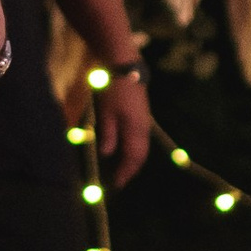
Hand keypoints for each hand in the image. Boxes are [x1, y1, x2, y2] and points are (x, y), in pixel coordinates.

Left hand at [94, 66, 153, 185]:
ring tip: (122, 170)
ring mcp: (144, 121)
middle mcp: (144, 128)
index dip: (125, 172)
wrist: (124, 66)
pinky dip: (134, 150)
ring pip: (142, 148)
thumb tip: (107, 155)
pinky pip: (140, 140)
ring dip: (133, 161)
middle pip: (140, 155)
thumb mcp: (105, 112)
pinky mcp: (142, 116)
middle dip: (131, 170)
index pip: (133, 158)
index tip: (116, 184)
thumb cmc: (112, 89)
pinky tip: (124, 151)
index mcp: (136, 129)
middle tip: (119, 181)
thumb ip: (108, 134)